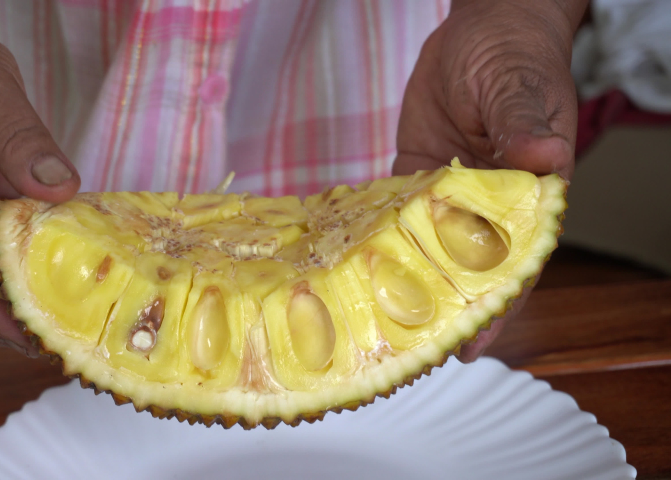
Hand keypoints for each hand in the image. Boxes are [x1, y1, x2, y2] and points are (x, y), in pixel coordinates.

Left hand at [394, 0, 587, 360]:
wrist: (480, 31)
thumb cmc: (513, 57)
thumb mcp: (519, 88)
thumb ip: (525, 126)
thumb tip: (543, 161)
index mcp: (528, 197)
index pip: (514, 262)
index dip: (494, 305)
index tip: (473, 342)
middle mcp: (486, 207)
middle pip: (466, 270)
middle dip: (442, 312)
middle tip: (413, 354)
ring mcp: (446, 198)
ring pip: (425, 252)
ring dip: (406, 288)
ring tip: (380, 330)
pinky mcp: (414, 181)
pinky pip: (394, 218)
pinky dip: (376, 244)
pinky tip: (357, 273)